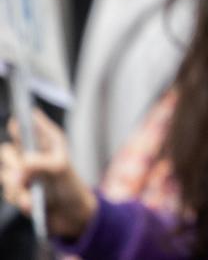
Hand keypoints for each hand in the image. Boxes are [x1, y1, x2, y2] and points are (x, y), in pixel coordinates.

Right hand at [0, 111, 97, 239]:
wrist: (71, 215)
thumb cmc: (72, 186)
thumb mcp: (60, 169)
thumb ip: (40, 163)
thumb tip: (20, 167)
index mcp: (46, 143)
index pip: (28, 125)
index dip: (19, 123)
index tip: (15, 121)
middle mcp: (31, 156)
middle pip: (6, 150)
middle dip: (12, 163)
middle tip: (22, 174)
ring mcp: (23, 175)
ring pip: (4, 173)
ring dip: (16, 186)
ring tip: (30, 196)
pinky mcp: (18, 192)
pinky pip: (8, 192)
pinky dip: (19, 198)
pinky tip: (30, 203)